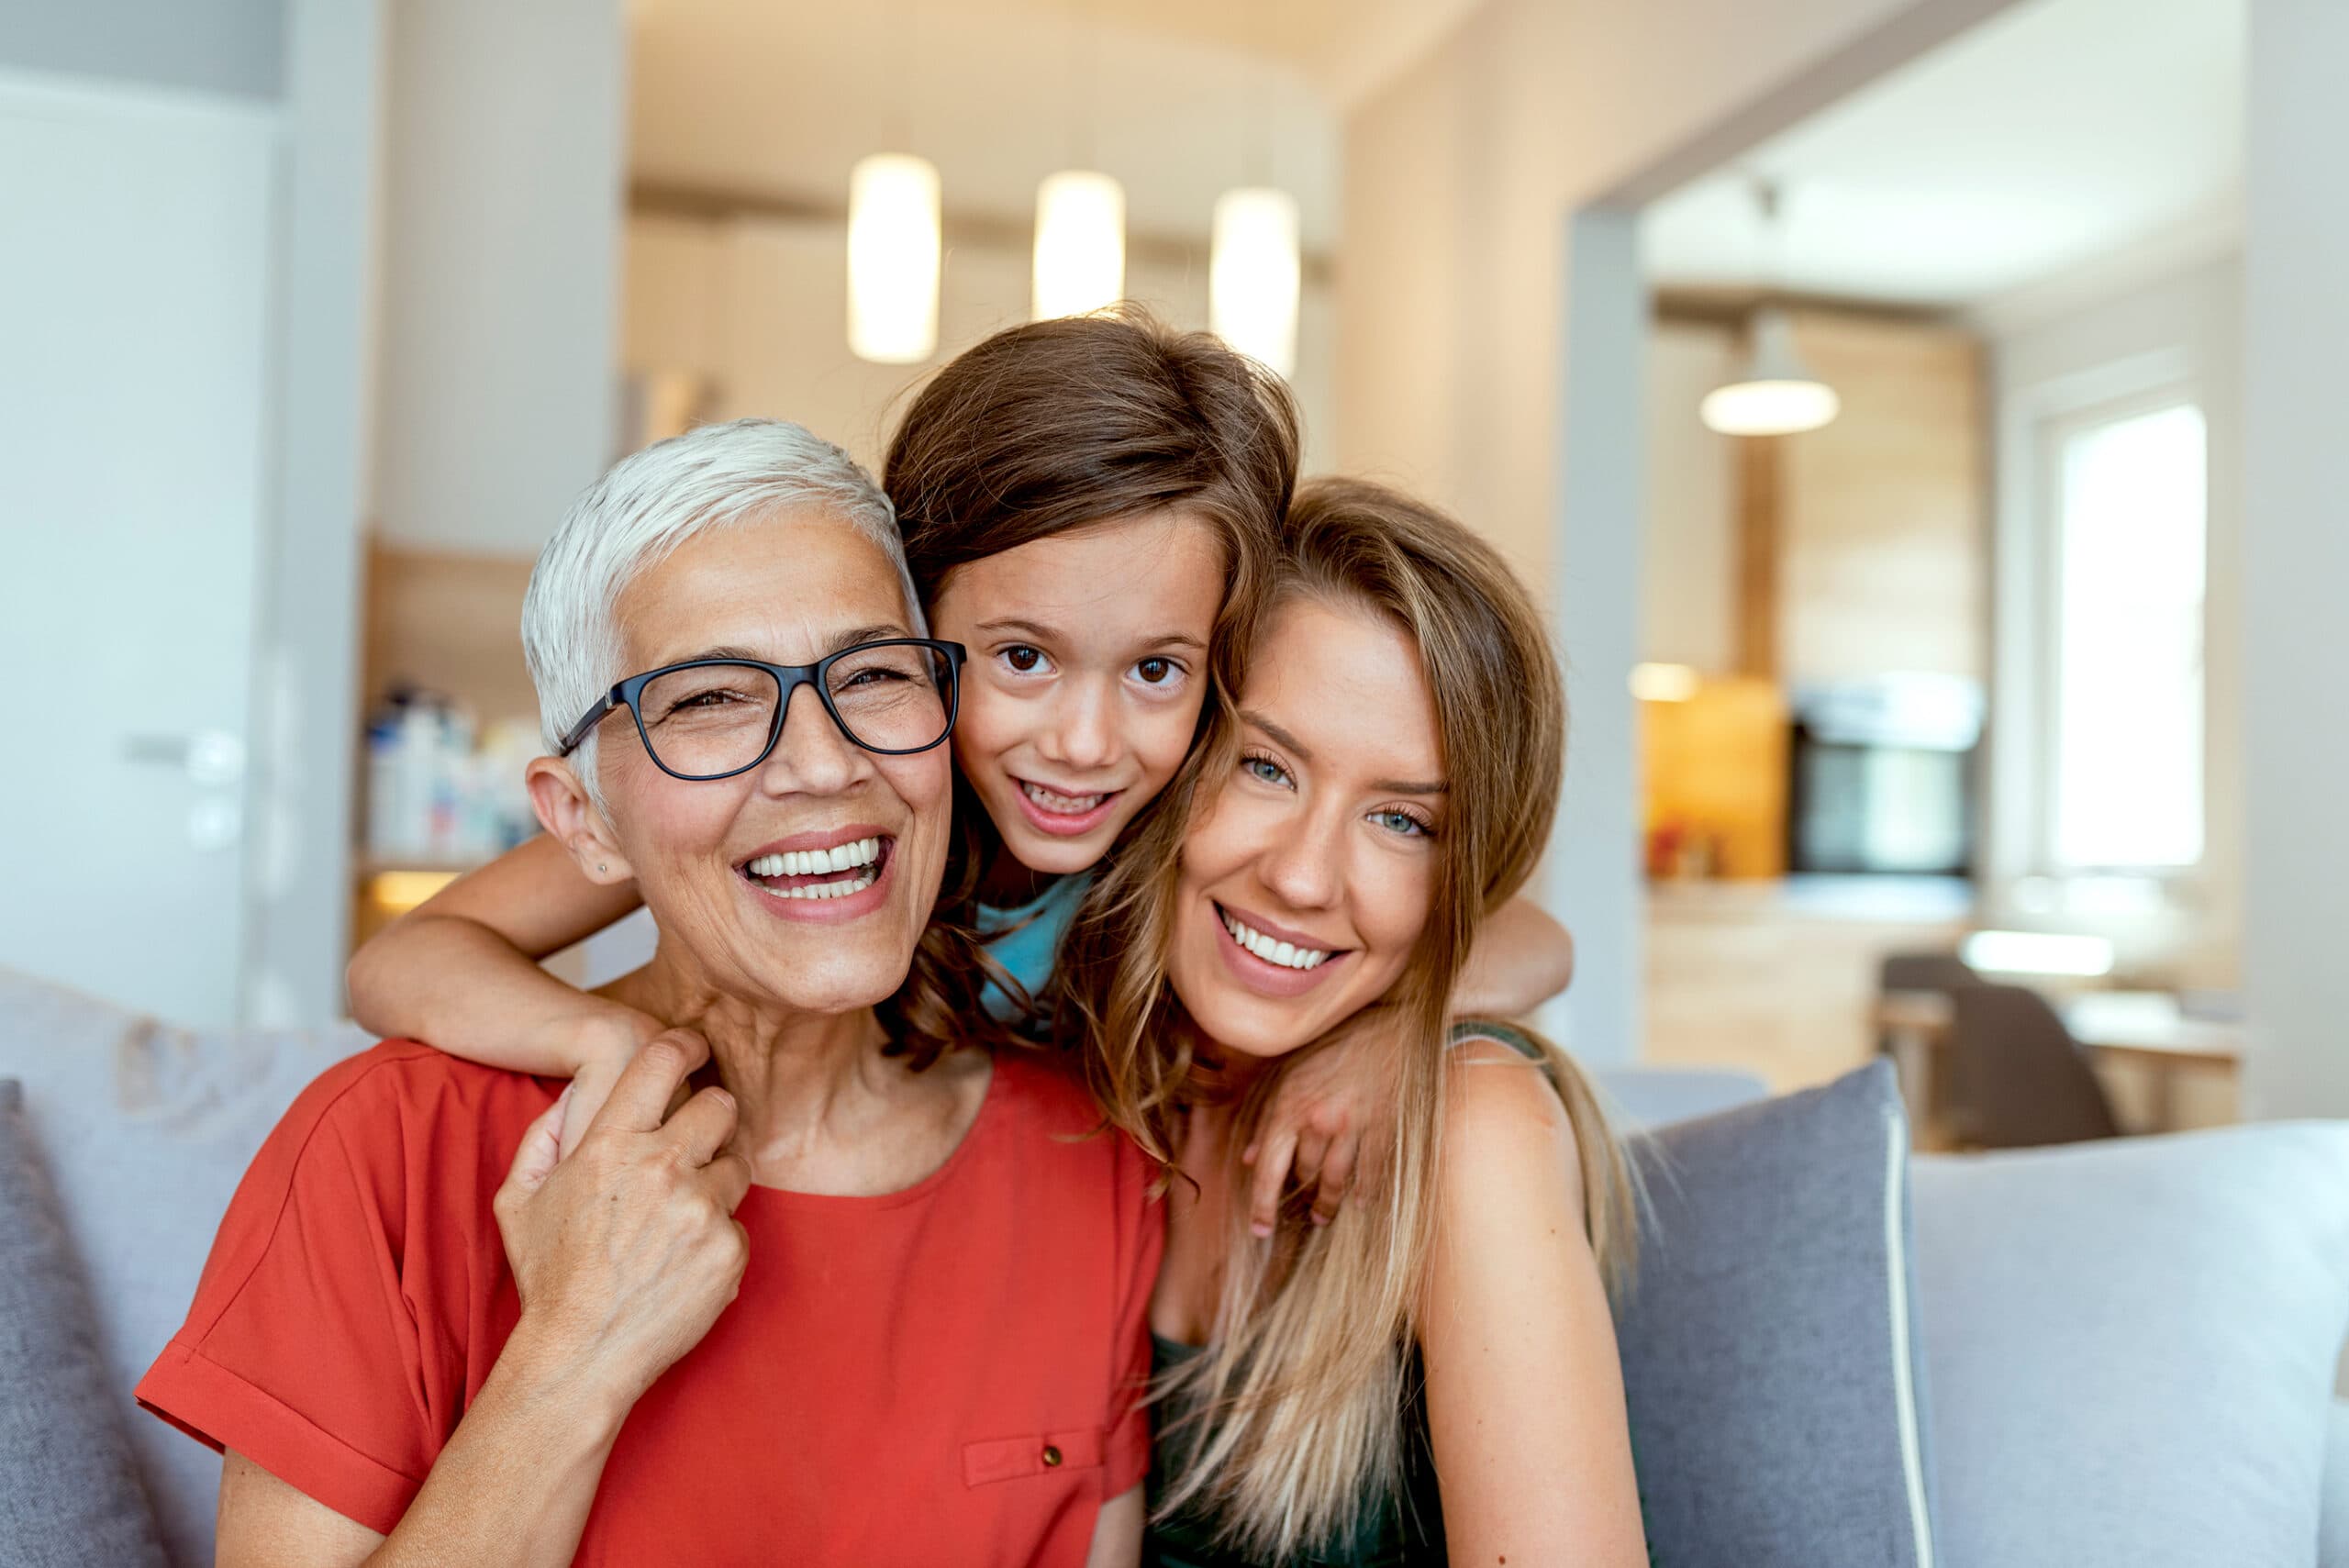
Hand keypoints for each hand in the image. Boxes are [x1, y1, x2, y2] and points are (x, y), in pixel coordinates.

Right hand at [493, 1029, 753, 1415]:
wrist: (581, 1353)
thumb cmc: (549, 1275)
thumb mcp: (520, 1199)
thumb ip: (544, 1136)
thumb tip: (574, 1093)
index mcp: (611, 1143)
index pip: (664, 1060)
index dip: (685, 1046)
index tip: (694, 1049)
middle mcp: (663, 1167)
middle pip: (721, 1105)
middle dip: (710, 1119)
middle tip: (693, 1142)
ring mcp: (702, 1209)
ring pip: (736, 1165)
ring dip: (715, 1181)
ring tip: (678, 1216)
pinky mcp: (729, 1248)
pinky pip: (738, 1222)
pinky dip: (716, 1237)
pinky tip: (681, 1260)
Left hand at [1244, 1010, 1402, 1236]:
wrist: (1389, 1025)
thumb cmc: (1334, 1046)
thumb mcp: (1290, 1072)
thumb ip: (1267, 1116)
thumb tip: (1247, 1159)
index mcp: (1289, 1105)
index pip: (1268, 1168)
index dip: (1261, 1204)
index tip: (1260, 1231)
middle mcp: (1318, 1120)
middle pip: (1304, 1175)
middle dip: (1300, 1194)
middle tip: (1300, 1209)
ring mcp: (1353, 1126)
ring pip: (1335, 1180)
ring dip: (1328, 1204)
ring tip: (1323, 1216)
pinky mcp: (1383, 1128)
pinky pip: (1371, 1172)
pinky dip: (1365, 1192)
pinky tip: (1361, 1202)